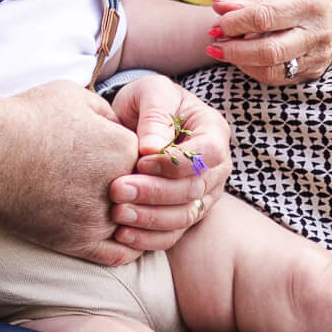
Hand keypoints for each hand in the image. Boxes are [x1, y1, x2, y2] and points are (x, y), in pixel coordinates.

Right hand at [0, 81, 141, 266]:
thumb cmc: (26, 118)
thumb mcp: (75, 96)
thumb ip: (107, 112)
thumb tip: (119, 125)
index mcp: (125, 148)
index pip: (151, 160)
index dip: (135, 157)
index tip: (118, 156)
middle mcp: (120, 186)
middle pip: (147, 194)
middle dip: (137, 190)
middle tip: (118, 185)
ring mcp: (100, 218)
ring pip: (137, 226)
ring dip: (134, 220)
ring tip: (117, 210)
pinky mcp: (79, 242)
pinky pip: (119, 254)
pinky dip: (124, 246)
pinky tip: (117, 235)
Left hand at [106, 76, 231, 251]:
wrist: (136, 121)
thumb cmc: (147, 102)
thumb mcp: (151, 92)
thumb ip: (155, 115)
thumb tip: (153, 148)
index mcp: (214, 131)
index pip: (208, 154)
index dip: (176, 162)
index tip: (140, 161)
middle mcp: (215, 168)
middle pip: (193, 189)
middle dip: (154, 193)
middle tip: (117, 190)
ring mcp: (203, 194)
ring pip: (184, 216)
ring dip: (149, 218)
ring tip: (117, 213)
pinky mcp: (183, 214)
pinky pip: (172, 234)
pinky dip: (148, 238)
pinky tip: (123, 234)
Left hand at [207, 0, 331, 85]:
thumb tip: (220, 8)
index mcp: (309, 5)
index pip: (265, 18)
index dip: (236, 23)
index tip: (218, 22)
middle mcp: (316, 34)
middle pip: (269, 51)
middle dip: (234, 50)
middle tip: (214, 42)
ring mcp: (318, 57)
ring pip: (273, 71)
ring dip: (242, 64)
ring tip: (224, 51)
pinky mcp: (315, 71)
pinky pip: (281, 78)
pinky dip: (256, 71)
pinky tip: (243, 59)